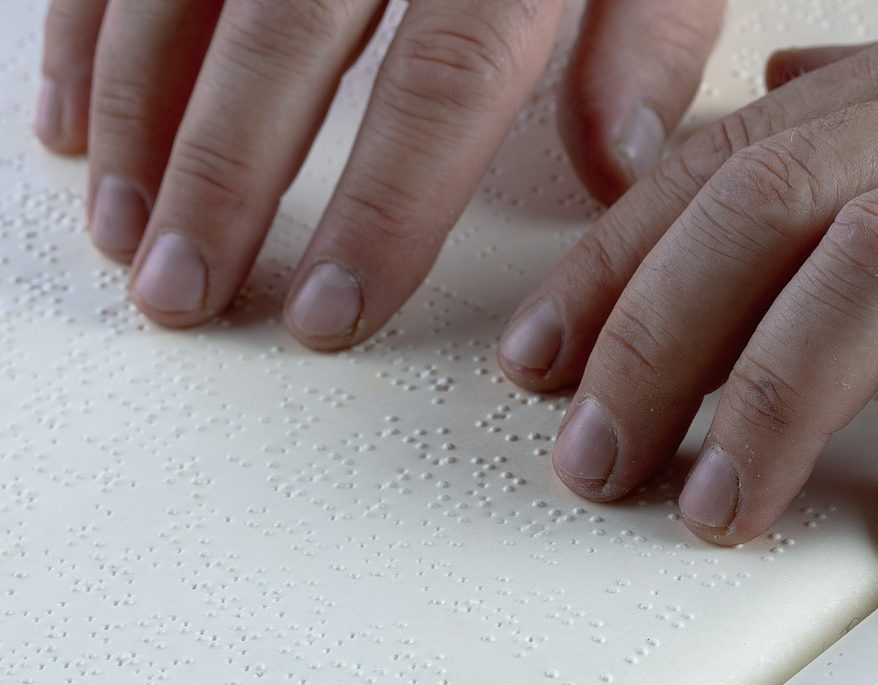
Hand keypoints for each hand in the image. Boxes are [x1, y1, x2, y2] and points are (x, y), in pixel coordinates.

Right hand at [36, 0, 722, 346]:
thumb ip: (646, 37)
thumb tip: (616, 165)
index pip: (444, 78)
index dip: (385, 204)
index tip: (333, 308)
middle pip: (288, 35)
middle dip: (225, 176)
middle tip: (188, 293)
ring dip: (140, 114)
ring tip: (128, 235)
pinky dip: (87, 30)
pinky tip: (77, 124)